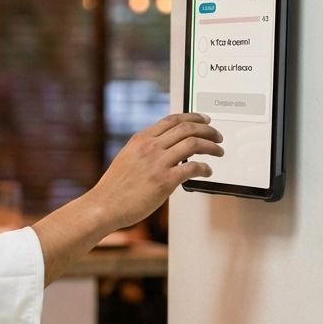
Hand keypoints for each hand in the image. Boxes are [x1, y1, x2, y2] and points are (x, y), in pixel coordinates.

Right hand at [90, 112, 223, 228]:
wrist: (104, 206)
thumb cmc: (114, 187)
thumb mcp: (127, 158)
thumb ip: (145, 149)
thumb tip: (167, 146)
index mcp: (140, 139)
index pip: (172, 120)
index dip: (193, 117)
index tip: (204, 120)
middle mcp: (150, 147)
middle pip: (187, 128)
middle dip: (208, 130)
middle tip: (217, 136)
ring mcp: (157, 163)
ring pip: (194, 144)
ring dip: (212, 146)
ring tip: (218, 151)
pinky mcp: (165, 181)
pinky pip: (193, 168)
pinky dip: (205, 168)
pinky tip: (207, 172)